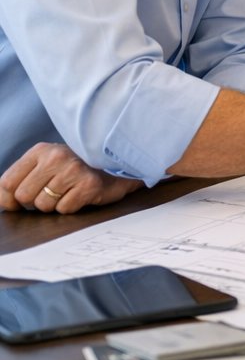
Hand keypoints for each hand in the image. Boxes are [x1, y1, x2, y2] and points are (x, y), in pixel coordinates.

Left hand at [0, 143, 143, 213]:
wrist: (118, 165)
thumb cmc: (77, 169)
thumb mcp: (46, 165)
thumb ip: (21, 179)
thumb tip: (2, 202)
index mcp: (40, 151)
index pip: (7, 183)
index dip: (9, 200)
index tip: (17, 204)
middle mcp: (56, 157)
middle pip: (23, 196)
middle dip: (34, 202)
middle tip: (52, 194)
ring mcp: (74, 170)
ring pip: (43, 205)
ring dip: (54, 205)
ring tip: (68, 193)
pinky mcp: (89, 185)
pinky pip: (64, 209)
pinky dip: (71, 207)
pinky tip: (80, 195)